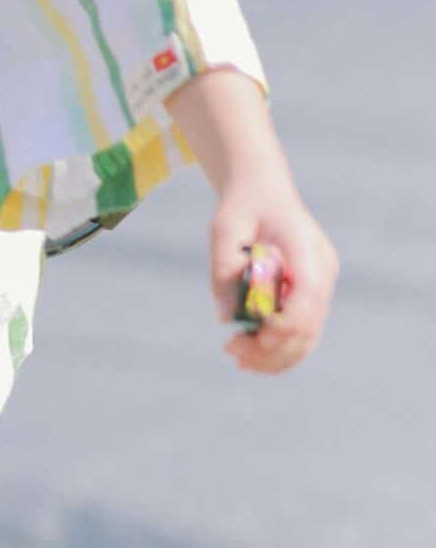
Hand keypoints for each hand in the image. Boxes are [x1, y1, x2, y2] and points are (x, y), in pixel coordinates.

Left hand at [208, 169, 335, 373]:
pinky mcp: (311, 297)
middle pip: (308, 327)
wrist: (262, 190)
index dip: (282, 326)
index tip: (247, 338)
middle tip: (230, 350)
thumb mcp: (225, 228)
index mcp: (309, 250)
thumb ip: (225, 269)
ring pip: (307, 338)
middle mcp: (323, 273)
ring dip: (273, 356)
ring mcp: (321, 287)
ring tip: (236, 357)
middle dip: (271, 349)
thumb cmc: (243, 206)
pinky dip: (278, 349)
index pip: (308, 298)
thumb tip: (226, 318)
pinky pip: (301, 333)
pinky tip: (249, 355)